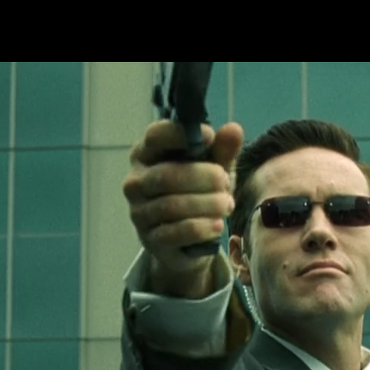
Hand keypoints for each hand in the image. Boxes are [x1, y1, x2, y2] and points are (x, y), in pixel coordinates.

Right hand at [123, 120, 244, 296]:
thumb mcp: (214, 168)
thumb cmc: (198, 192)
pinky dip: (200, 228)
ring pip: (171, 206)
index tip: (210, 137)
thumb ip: (222, 150)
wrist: (189, 240)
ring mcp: (139, 213)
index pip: (154, 137)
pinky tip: (217, 225)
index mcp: (146, 155)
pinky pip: (174, 233)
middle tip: (225, 183)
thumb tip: (233, 129)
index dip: (181, 134)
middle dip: (202, 178)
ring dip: (206, 204)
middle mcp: (135, 182)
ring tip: (227, 204)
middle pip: (165, 175)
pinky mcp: (150, 240)